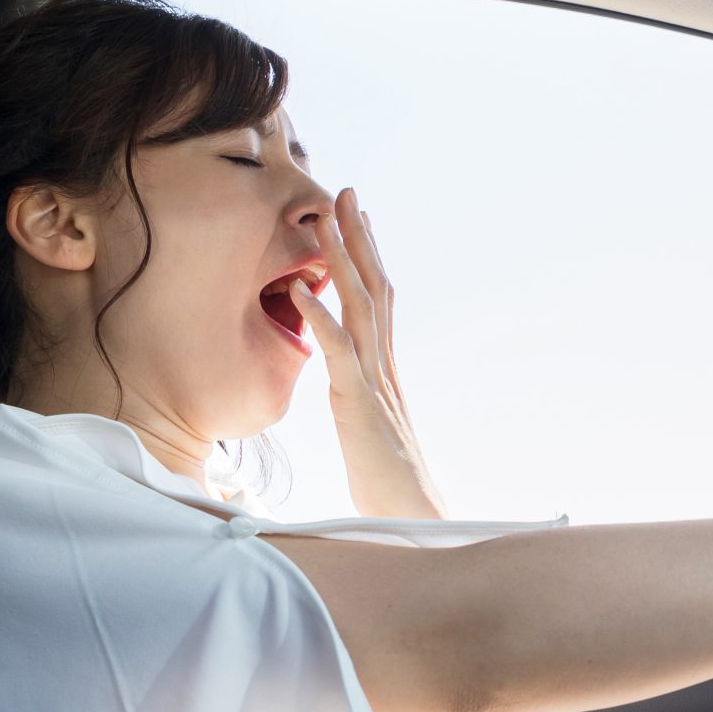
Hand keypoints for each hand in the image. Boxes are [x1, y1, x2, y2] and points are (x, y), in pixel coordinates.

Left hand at [286, 186, 448, 519]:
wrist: (412, 518)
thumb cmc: (388, 484)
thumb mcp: (369, 430)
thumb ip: (362, 400)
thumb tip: (351, 387)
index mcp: (385, 370)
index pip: (380, 301)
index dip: (369, 258)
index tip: (358, 220)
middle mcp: (384, 367)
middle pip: (375, 289)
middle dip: (360, 239)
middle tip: (348, 193)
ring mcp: (374, 382)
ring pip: (361, 307)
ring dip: (343, 261)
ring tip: (326, 221)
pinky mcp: (359, 404)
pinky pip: (338, 353)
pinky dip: (319, 318)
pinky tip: (300, 290)